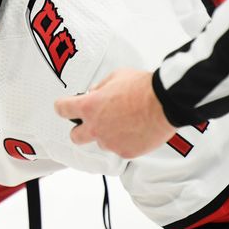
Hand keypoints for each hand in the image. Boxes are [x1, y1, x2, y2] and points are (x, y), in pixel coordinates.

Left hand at [53, 69, 176, 158]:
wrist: (166, 103)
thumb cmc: (143, 87)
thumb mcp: (115, 76)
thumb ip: (100, 87)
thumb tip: (94, 93)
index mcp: (89, 106)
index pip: (62, 109)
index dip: (62, 107)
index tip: (64, 107)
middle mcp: (96, 127)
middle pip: (75, 136)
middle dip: (79, 130)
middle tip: (91, 122)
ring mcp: (110, 142)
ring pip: (101, 142)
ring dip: (107, 134)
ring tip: (124, 123)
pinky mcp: (126, 152)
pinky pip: (120, 148)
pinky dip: (125, 141)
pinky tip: (136, 130)